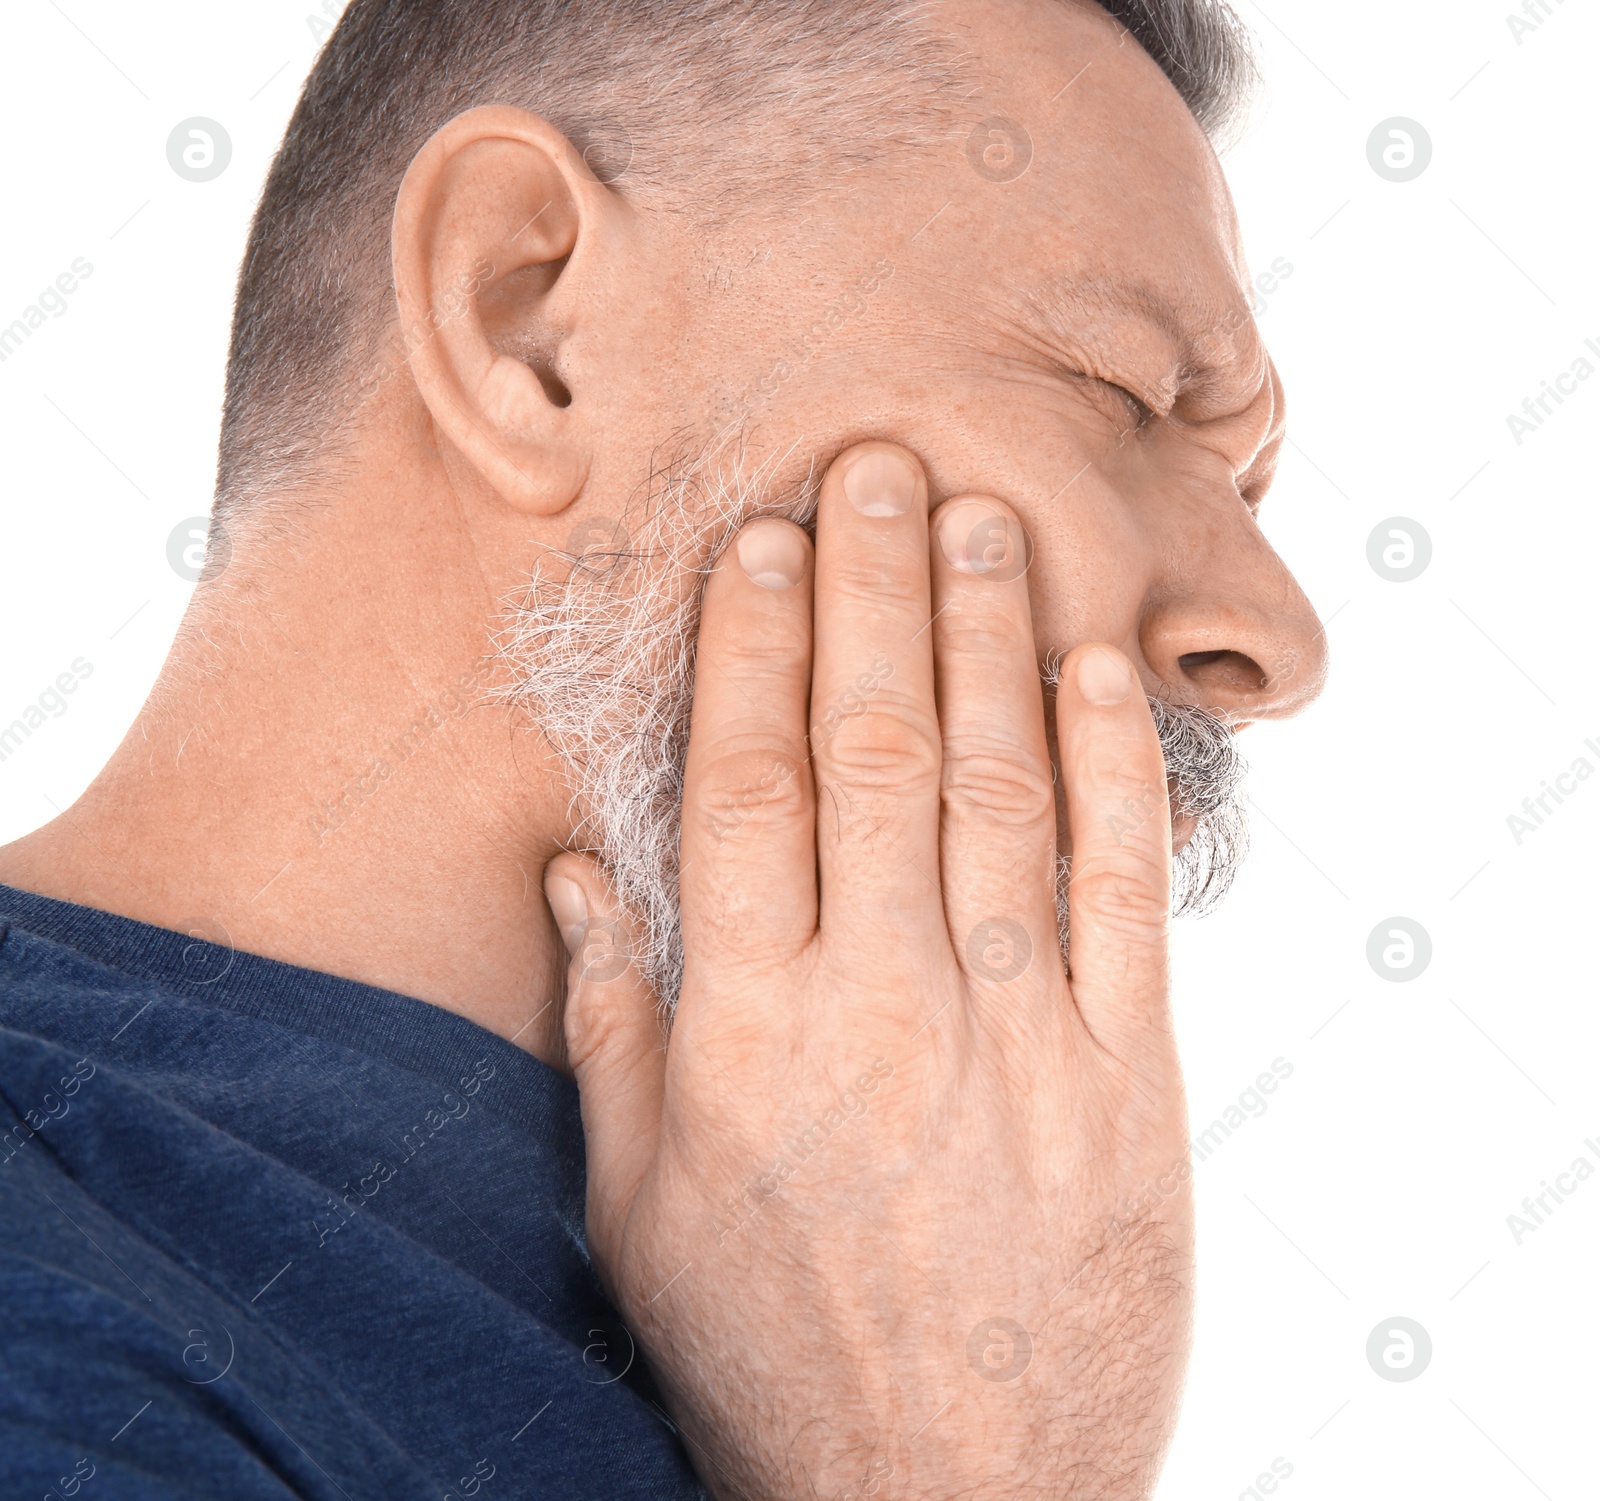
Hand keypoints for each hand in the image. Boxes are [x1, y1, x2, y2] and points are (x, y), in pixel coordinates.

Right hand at [545, 442, 1192, 1500]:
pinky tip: (1099, 668)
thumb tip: (581, 874)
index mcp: (749, 1033)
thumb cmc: (772, 1348)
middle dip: (872, 595)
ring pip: (1000, 792)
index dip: (755, 648)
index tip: (763, 541)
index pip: (749, 789)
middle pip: (876, 754)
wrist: (948, 1494)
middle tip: (876, 466)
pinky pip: (1122, 893)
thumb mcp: (640, 1205)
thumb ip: (614, 1026)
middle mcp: (882, 1008)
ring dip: (988, 643)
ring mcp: (1017, 1036)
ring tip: (979, 523)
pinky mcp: (1127, 1077)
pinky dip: (1114, 770)